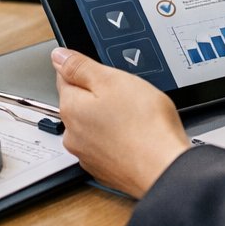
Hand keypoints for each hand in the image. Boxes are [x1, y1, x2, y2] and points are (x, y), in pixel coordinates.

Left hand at [52, 48, 190, 197]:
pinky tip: (137, 137)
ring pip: (95, 125)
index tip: (107, 74)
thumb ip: (80, 67)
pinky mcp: (105, 169)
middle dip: (101, 96)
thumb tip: (58, 56)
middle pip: (81, 102)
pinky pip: (107, 146)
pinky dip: (118, 140)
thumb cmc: (145, 126)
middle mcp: (73, 135)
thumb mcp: (112, 80)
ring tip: (137, 119)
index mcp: (70, 108)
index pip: (65, 77)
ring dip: (110, 119)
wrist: (166, 170)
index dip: (88, 70)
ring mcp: (88, 155)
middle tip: (129, 96)